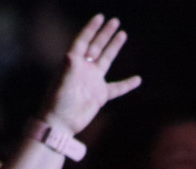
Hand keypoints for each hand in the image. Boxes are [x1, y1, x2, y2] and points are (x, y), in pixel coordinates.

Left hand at [38, 14, 141, 133]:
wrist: (61, 124)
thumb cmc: (57, 103)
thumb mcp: (61, 84)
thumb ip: (67, 70)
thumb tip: (70, 56)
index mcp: (73, 63)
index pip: (83, 41)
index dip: (91, 29)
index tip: (101, 17)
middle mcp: (84, 69)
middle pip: (96, 46)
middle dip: (105, 33)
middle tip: (115, 21)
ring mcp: (92, 82)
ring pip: (106, 60)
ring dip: (113, 47)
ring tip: (123, 34)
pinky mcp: (100, 96)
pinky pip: (117, 88)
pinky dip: (127, 84)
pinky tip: (137, 79)